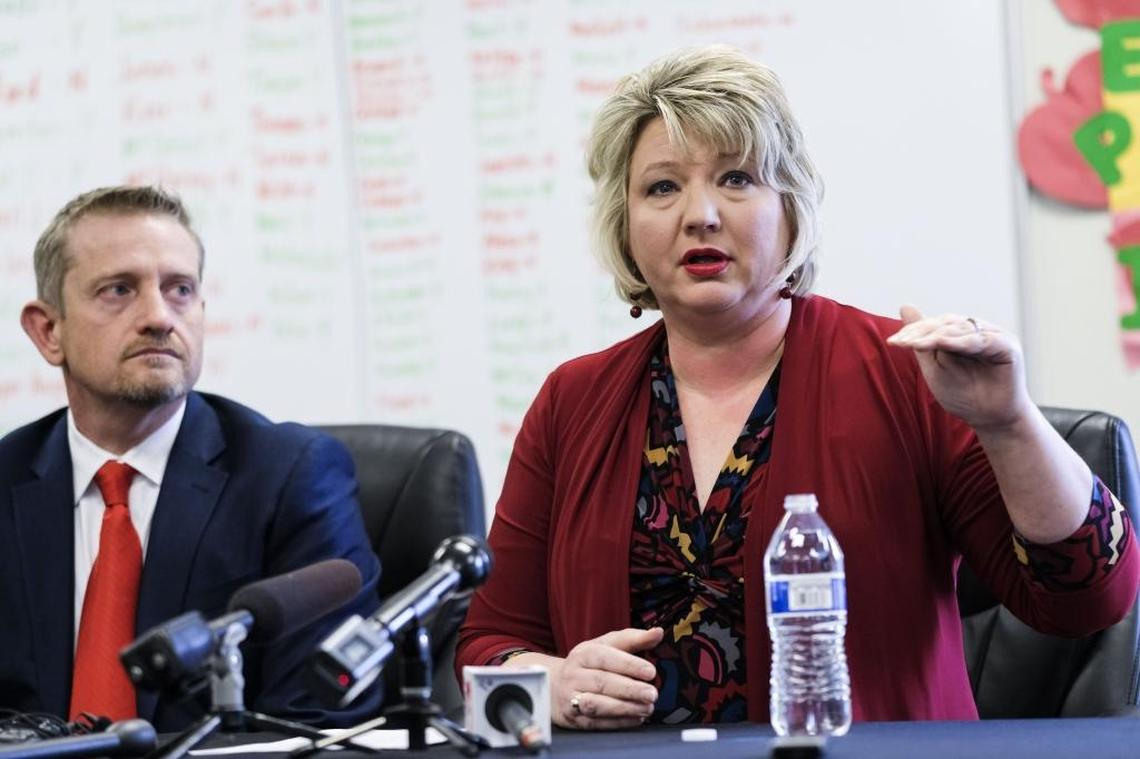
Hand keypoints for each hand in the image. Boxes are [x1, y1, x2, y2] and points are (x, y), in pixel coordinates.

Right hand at [513, 627, 662, 729]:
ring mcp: (570, 698)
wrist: (553, 686)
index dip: (628, 664)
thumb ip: (633, 639)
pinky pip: (596, 722)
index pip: (605, 657)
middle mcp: (574, 674)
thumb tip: (658, 632)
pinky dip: (618, 722)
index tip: (651, 672)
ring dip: (624, 708)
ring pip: (596, 704)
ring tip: (647, 708)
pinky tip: (637, 718)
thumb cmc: (589, 664)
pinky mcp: (573, 719)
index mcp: (583, 653)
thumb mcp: (606, 646)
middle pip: (602, 682)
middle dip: (630, 689)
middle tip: (652, 694)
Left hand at [886, 305, 1033, 432]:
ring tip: (914, 343)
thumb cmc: (963, 394)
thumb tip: (905, 306)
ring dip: (935, 335)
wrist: (989, 419)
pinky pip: (980, 340)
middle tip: (901, 342)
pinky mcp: (1007, 347)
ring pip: (961, 328)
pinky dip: (959, 341)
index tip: (893, 342)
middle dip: (921, 331)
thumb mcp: (935, 367)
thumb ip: (921, 341)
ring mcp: (994, 337)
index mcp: (961, 334)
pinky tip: (940, 343)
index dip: (914, 330)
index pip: (935, 325)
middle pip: (946, 323)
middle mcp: (978, 331)